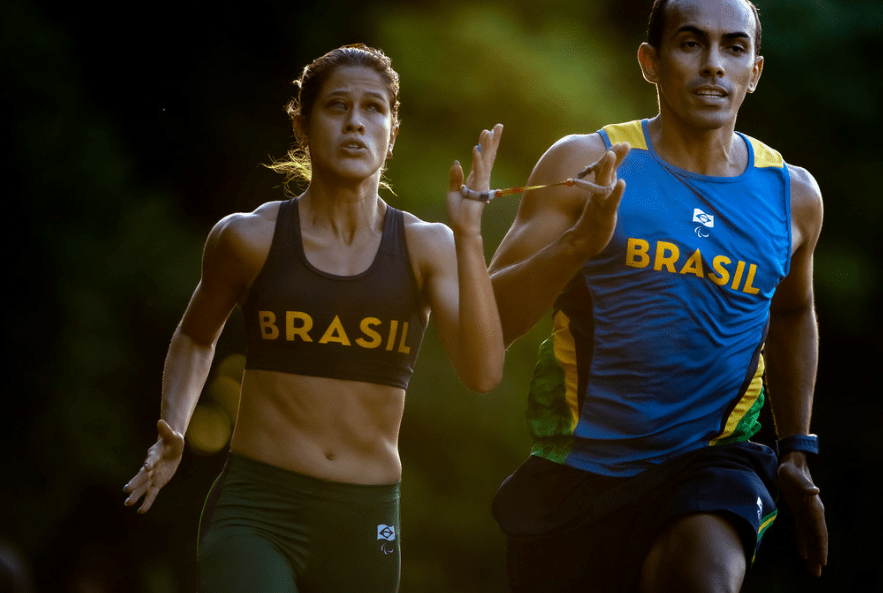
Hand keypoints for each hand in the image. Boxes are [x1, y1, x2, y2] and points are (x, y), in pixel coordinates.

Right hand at [123, 419, 184, 512]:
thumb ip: (167, 431)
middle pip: (142, 476)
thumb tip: (161, 421)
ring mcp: (152, 476)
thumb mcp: (174, 437)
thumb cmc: (173, 442)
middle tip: (126, 490)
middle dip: (136, 482)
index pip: (152, 459)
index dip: (150, 462)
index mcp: (154, 454)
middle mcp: (150, 467)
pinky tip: (141, 511)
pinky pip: (152, 493)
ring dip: (136, 495)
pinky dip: (147, 502)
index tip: (146, 467)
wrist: (172, 450)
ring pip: (143, 487)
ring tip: (127, 503)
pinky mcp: (157, 483)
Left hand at [446, 124, 503, 235]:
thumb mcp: (453, 192)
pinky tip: (475, 149)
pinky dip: (477, 160)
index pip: (481, 158)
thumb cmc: (459, 212)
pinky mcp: (478, 189)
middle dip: (493, 141)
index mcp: (475, 178)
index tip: (488, 131)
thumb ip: (455, 177)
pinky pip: (478, 172)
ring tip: (488, 131)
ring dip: (487, 146)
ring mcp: (481, 183)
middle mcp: (481, 179)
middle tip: (498, 126)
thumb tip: (456, 162)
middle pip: (489, 156)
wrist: (462, 226)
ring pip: (486, 161)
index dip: (484, 144)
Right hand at [567, 142, 629, 258]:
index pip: (604, 170)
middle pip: (604, 172)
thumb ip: (605, 190)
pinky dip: (616, 192)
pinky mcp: (604, 215)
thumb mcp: (600, 203)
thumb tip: (612, 178)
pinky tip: (623, 183)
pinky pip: (611, 202)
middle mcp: (597, 193)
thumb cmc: (592, 222)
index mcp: (597, 190)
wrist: (581, 241)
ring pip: (604, 183)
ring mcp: (599, 203)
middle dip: (613, 156)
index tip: (619, 143)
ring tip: (613, 154)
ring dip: (608, 168)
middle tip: (622, 143)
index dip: (612, 157)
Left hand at [778, 454, 827, 576]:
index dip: (821, 546)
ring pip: (811, 537)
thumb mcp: (796, 477)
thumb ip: (805, 485)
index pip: (819, 531)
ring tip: (813, 569)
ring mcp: (806, 514)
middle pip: (817, 538)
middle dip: (818, 555)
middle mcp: (813, 513)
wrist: (791, 464)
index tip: (822, 561)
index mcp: (814, 508)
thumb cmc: (793, 471)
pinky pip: (803, 532)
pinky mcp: (799, 512)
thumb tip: (815, 492)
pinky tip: (803, 554)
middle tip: (817, 573)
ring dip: (812, 553)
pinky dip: (804, 543)